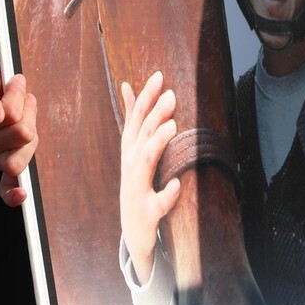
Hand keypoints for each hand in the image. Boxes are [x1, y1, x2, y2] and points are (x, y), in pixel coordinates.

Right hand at [0, 67, 37, 206]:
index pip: (9, 113)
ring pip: (23, 151)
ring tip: (25, 115)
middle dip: (27, 110)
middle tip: (21, 97)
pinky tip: (20, 194)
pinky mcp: (2, 166)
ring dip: (31, 130)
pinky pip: (5, 186)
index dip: (17, 96)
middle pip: (22, 132)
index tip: (15, 82)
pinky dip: (12, 193)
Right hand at [120, 71, 180, 284]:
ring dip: (158, 143)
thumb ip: (132, 116)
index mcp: (130, 149)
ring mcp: (137, 188)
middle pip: (143, 134)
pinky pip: (158, 202)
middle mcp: (131, 164)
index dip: (147, 96)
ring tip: (173, 126)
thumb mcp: (131, 149)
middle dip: (156, 114)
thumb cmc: (136, 181)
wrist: (132, 228)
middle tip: (171, 95)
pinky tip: (178, 185)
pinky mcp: (147, 211)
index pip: (137, 117)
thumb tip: (127, 85)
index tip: (159, 76)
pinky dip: (167, 194)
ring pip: (146, 162)